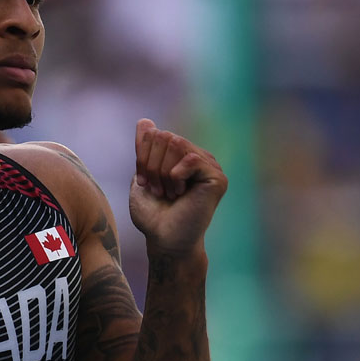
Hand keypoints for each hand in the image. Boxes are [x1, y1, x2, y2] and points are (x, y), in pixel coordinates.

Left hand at [130, 118, 227, 254]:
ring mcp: (209, 166)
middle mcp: (196, 156)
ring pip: (176, 144)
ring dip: (163, 173)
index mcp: (179, 155)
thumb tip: (145, 120)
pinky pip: (191, 158)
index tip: (145, 183)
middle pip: (165, 136)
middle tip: (158, 191)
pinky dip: (176, 176)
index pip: (155, 134)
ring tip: (169, 193)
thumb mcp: (142, 176)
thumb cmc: (153, 215)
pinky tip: (181, 193)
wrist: (165, 240)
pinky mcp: (217, 177)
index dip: (142, 157)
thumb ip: (144, 148)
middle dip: (152, 165)